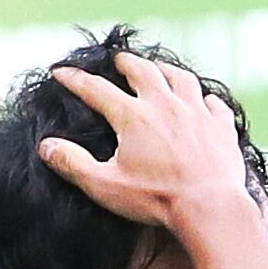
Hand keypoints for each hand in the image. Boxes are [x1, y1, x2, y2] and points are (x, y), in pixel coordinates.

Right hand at [37, 52, 254, 234]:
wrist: (211, 208)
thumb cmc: (157, 200)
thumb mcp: (105, 186)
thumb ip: (72, 164)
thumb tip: (45, 145)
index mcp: (133, 117)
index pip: (96, 89)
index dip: (74, 79)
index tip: (60, 72)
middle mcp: (165, 105)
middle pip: (142, 71)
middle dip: (125, 62)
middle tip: (117, 60)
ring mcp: (197, 113)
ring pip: (181, 78)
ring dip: (166, 70)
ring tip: (159, 69)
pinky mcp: (222, 128)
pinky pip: (215, 104)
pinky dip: (206, 99)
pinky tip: (204, 101)